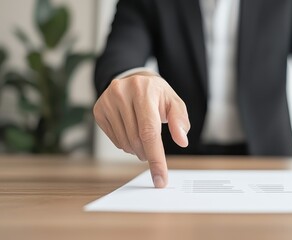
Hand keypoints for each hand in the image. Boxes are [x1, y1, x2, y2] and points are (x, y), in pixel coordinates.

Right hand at [93, 71, 190, 187]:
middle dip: (148, 153)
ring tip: (143, 138)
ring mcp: (107, 101)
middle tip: (153, 149)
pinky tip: (131, 131)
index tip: (160, 179)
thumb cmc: (157, 95)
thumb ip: (180, 121)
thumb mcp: (174, 103)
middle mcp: (122, 93)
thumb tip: (182, 141)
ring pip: (124, 143)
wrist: (136, 80)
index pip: (149, 131)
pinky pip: (115, 140)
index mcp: (143, 90)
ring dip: (137, 149)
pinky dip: (126, 144)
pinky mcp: (98, 110)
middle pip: (136, 140)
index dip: (156, 158)